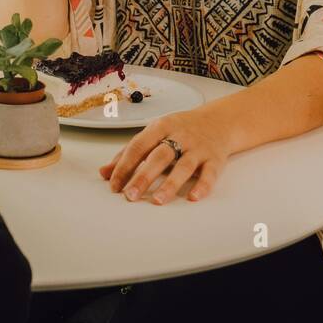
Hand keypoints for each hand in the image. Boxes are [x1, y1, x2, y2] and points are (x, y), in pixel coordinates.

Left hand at [99, 110, 233, 203]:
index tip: (114, 185)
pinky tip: (192, 198)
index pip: (139, 146)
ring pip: (184, 166)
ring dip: (170, 184)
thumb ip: (130, 153)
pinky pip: (209, 174)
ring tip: (157, 201)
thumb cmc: (181, 129)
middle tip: (130, 196)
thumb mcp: (155, 133)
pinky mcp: (215, 159)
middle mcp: (180, 136)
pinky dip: (202, 186)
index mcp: (161, 127)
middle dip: (144, 176)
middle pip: (159, 156)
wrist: (219, 121)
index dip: (124, 166)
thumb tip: (103, 173)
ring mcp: (198, 148)